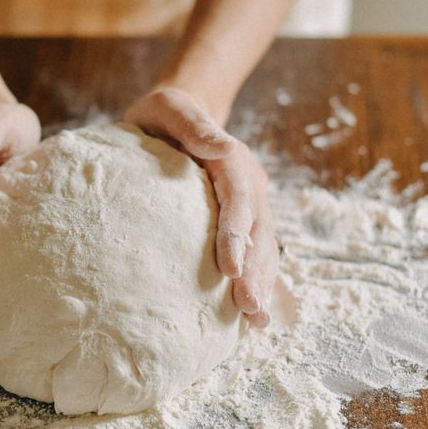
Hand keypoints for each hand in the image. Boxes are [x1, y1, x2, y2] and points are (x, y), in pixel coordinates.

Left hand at [124, 87, 276, 327]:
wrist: (176, 116)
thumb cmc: (165, 115)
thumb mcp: (170, 108)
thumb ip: (193, 124)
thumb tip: (223, 145)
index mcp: (233, 160)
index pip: (239, 197)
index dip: (237, 233)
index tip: (231, 266)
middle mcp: (248, 185)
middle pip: (258, 230)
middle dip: (256, 271)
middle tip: (250, 308)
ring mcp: (247, 206)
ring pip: (262, 247)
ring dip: (262, 283)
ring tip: (257, 320)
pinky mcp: (238, 223)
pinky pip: (252, 254)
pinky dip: (254, 282)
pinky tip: (248, 317)